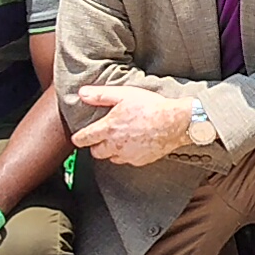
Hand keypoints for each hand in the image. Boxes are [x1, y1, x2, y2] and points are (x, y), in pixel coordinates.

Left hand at [73, 85, 202, 168]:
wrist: (175, 122)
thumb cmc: (151, 106)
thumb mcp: (124, 94)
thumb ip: (101, 95)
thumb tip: (82, 93)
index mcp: (108, 129)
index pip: (84, 139)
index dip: (79, 138)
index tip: (79, 137)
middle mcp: (115, 145)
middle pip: (95, 153)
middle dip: (96, 145)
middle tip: (103, 135)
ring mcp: (127, 155)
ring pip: (111, 158)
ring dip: (111, 151)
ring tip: (120, 139)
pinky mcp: (140, 161)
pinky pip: (127, 160)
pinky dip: (126, 154)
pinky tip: (134, 143)